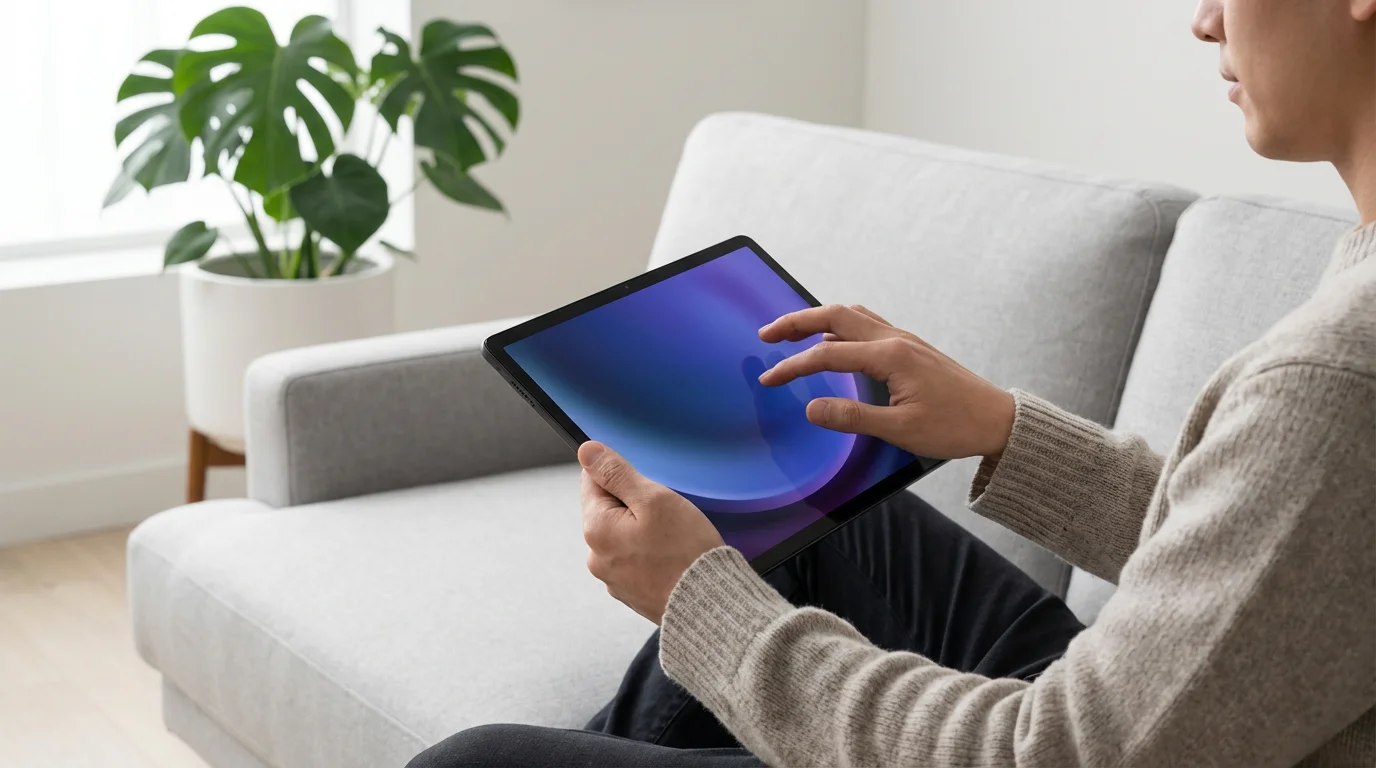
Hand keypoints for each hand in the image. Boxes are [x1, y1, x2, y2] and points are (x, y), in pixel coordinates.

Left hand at [579, 441, 724, 624]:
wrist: (710, 605)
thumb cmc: (686, 552)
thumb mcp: (654, 499)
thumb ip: (617, 473)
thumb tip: (588, 452)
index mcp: (596, 529)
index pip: (594, 482)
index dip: (623, 476)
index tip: (646, 487)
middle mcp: (596, 557)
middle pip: (609, 510)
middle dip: (635, 505)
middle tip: (667, 515)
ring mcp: (613, 578)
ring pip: (624, 536)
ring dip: (644, 530)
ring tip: (674, 539)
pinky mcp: (631, 592)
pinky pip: (636, 560)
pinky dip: (651, 554)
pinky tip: (673, 557)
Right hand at [758, 304, 1014, 459]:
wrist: (997, 420)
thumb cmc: (955, 426)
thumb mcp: (900, 430)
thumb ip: (852, 418)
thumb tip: (811, 408)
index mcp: (890, 356)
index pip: (827, 354)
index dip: (793, 366)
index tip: (769, 379)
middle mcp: (895, 339)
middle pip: (835, 315)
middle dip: (797, 321)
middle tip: (767, 335)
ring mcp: (904, 340)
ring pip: (852, 315)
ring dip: (818, 319)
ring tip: (792, 332)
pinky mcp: (910, 348)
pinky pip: (867, 325)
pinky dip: (841, 326)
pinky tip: (832, 343)